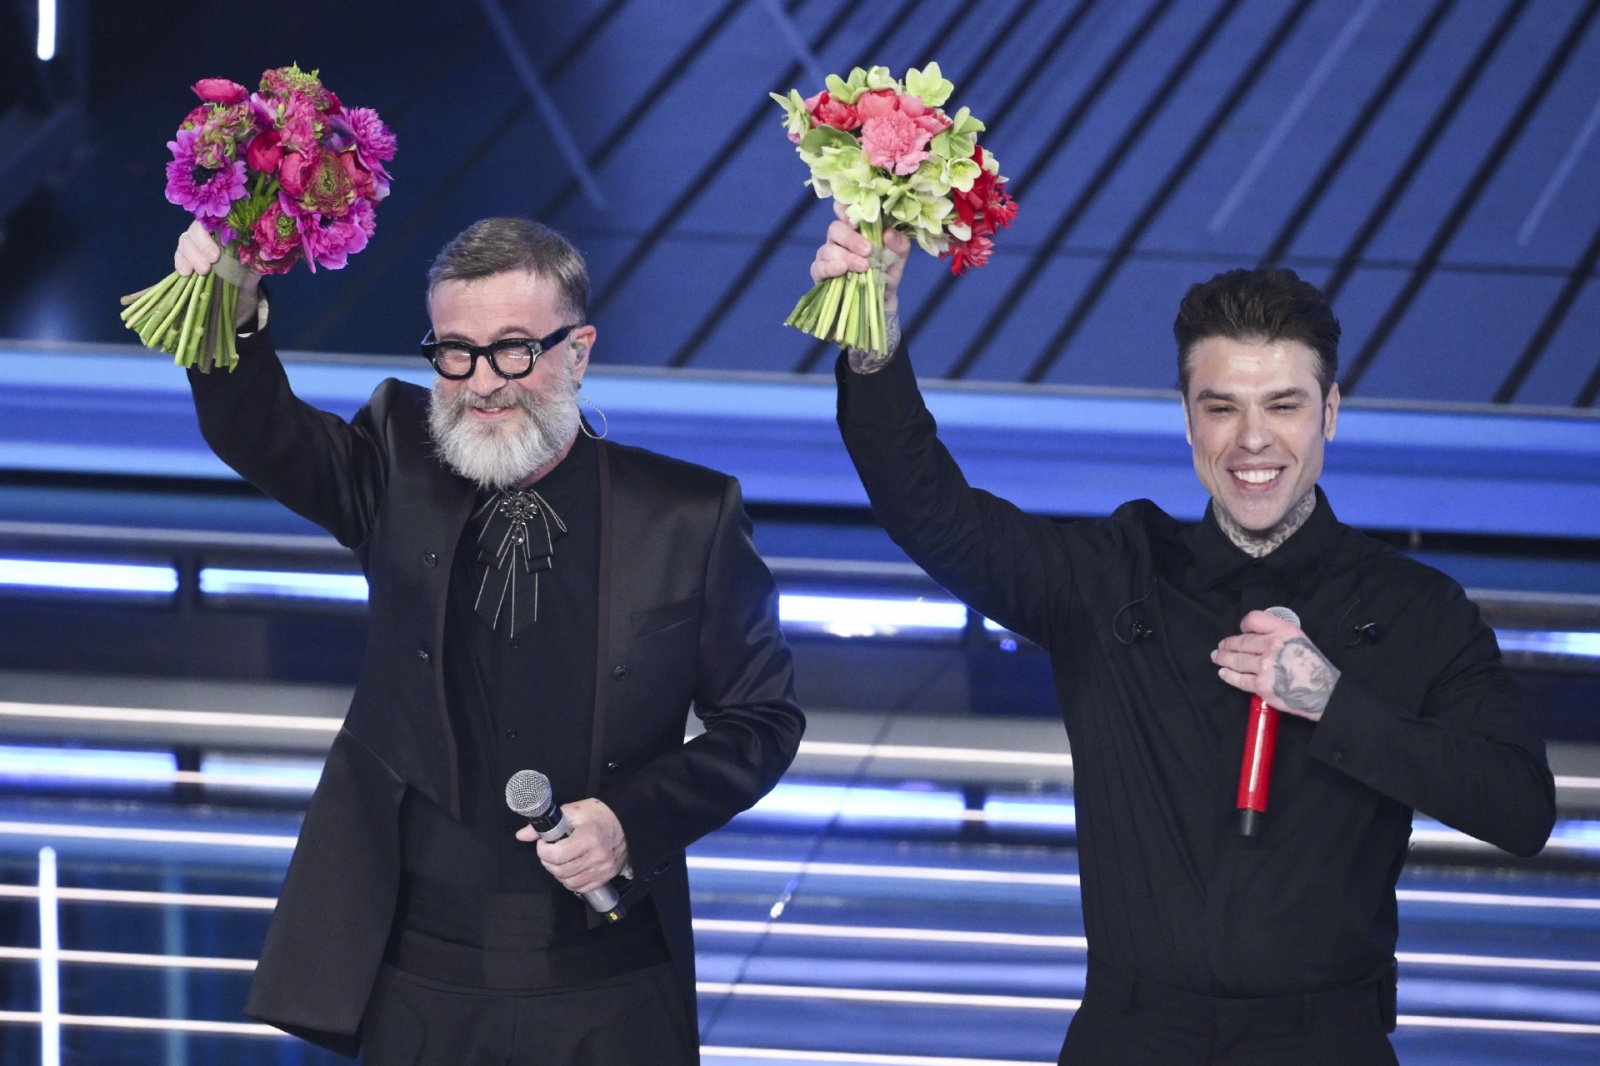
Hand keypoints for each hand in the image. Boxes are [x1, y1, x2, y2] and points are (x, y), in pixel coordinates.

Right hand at [174, 220, 261, 328]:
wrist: (239, 291)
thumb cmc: (246, 271)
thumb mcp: (254, 266)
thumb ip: (256, 259)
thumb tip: (263, 254)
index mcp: (224, 230)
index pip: (212, 222)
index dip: (212, 236)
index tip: (216, 256)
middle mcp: (206, 234)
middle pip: (195, 231)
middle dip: (200, 246)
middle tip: (210, 263)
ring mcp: (193, 245)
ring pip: (184, 242)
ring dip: (190, 256)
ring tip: (202, 271)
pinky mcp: (185, 258)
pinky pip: (178, 256)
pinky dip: (180, 263)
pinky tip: (186, 273)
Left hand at [516, 797, 629, 893]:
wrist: (627, 821)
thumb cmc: (599, 814)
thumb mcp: (572, 811)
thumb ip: (546, 825)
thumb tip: (522, 835)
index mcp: (589, 837)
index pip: (557, 855)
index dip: (543, 851)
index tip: (544, 842)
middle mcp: (598, 856)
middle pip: (561, 871)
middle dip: (548, 862)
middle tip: (549, 851)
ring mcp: (603, 869)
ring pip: (569, 882)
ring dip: (558, 873)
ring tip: (560, 860)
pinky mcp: (607, 876)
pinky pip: (582, 888)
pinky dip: (571, 881)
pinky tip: (570, 869)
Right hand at [810, 201, 911, 316]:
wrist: (880, 301)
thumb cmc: (886, 272)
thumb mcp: (898, 257)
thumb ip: (899, 244)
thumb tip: (888, 234)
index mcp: (856, 228)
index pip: (845, 209)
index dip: (847, 207)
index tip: (858, 217)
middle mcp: (839, 238)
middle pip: (836, 228)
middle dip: (851, 238)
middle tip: (867, 250)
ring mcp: (828, 255)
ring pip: (828, 248)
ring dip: (846, 256)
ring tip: (863, 267)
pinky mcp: (820, 273)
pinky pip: (819, 267)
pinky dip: (830, 267)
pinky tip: (842, 270)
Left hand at [1212, 609, 1340, 720]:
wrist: (1325, 692)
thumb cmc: (1314, 666)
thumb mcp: (1299, 639)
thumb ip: (1278, 633)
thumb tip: (1255, 635)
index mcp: (1283, 631)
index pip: (1254, 619)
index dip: (1245, 625)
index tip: (1242, 630)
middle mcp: (1272, 645)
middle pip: (1241, 642)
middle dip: (1228, 644)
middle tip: (1221, 646)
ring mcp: (1264, 666)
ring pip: (1237, 660)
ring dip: (1224, 658)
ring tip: (1217, 656)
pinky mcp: (1261, 685)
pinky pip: (1240, 679)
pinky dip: (1229, 675)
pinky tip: (1223, 673)